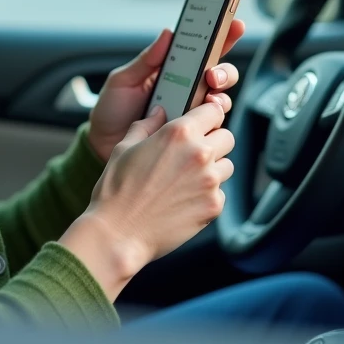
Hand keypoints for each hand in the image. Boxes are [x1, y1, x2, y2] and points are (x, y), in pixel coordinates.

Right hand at [61, 102, 234, 299]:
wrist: (118, 232)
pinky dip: (207, 195)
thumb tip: (159, 111)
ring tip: (185, 179)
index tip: (200, 123)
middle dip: (213, 141)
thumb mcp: (125, 147)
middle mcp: (200, 154)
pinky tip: (183, 200)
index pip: (214, 111)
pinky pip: (220, 193)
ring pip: (227, 166)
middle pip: (227, 136)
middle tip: (191, 153)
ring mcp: (210, 181)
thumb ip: (146, 124)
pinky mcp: (214, 206)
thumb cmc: (116, 189)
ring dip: (212, 169)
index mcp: (179, 133)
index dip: (207, 116)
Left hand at [87, 19, 244, 161]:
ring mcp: (190, 111)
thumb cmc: (112, 109)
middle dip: (224, 71)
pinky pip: (212, 125)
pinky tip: (206, 118)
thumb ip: (146, 60)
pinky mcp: (191, 133)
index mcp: (173, 70)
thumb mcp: (123, 80)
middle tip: (212, 76)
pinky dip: (214, 120)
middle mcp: (187, 88)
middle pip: (220, 74)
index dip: (223, 35)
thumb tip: (168, 33)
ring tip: (210, 97)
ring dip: (221, 95)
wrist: (103, 145)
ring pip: (221, 99)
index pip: (203, 50)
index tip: (234, 24)